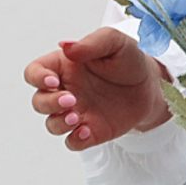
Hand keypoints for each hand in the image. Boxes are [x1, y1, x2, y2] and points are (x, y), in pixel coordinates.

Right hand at [23, 27, 172, 150]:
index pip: (34, 72)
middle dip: (49, 103)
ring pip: (52, 124)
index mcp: (64, 67)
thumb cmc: (128, 60)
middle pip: (38, 102)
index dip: (37, 78)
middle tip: (71, 99)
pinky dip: (74, 140)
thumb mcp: (114, 42)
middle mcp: (65, 91)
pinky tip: (86, 131)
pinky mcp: (90, 131)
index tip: (53, 81)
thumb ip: (91, 43)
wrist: (151, 86)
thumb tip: (65, 47)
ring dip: (59, 122)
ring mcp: (76, 113)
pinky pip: (72, 142)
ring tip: (77, 116)